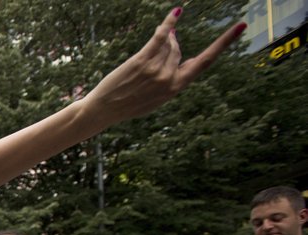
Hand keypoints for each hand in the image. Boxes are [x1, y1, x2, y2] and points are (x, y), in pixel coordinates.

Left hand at [84, 8, 244, 123]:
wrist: (104, 110)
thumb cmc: (129, 103)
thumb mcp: (155, 96)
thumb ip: (169, 74)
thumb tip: (176, 43)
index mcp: (176, 88)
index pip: (206, 61)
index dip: (224, 43)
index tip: (241, 26)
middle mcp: (169, 79)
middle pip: (177, 49)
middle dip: (169, 46)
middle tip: (157, 51)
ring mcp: (156, 70)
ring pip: (167, 44)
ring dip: (162, 40)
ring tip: (150, 51)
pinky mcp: (142, 61)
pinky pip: (159, 37)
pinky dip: (168, 24)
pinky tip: (175, 15)